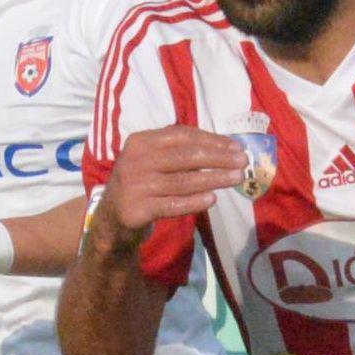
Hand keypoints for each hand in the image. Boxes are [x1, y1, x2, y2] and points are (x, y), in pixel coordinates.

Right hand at [95, 124, 245, 231]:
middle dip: (218, 158)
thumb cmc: (141, 185)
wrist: (111, 218)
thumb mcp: (153, 161)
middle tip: (243, 162)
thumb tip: (225, 149)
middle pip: (185, 156)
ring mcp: (135, 185)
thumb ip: (180, 153)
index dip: (211, 140)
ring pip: (182, 181)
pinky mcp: (137, 209)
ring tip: (236, 178)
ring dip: (213, 179)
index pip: (182, 136)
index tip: (236, 146)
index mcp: (141, 141)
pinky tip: (212, 200)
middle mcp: (135, 160)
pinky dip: (193, 202)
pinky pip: (172, 205)